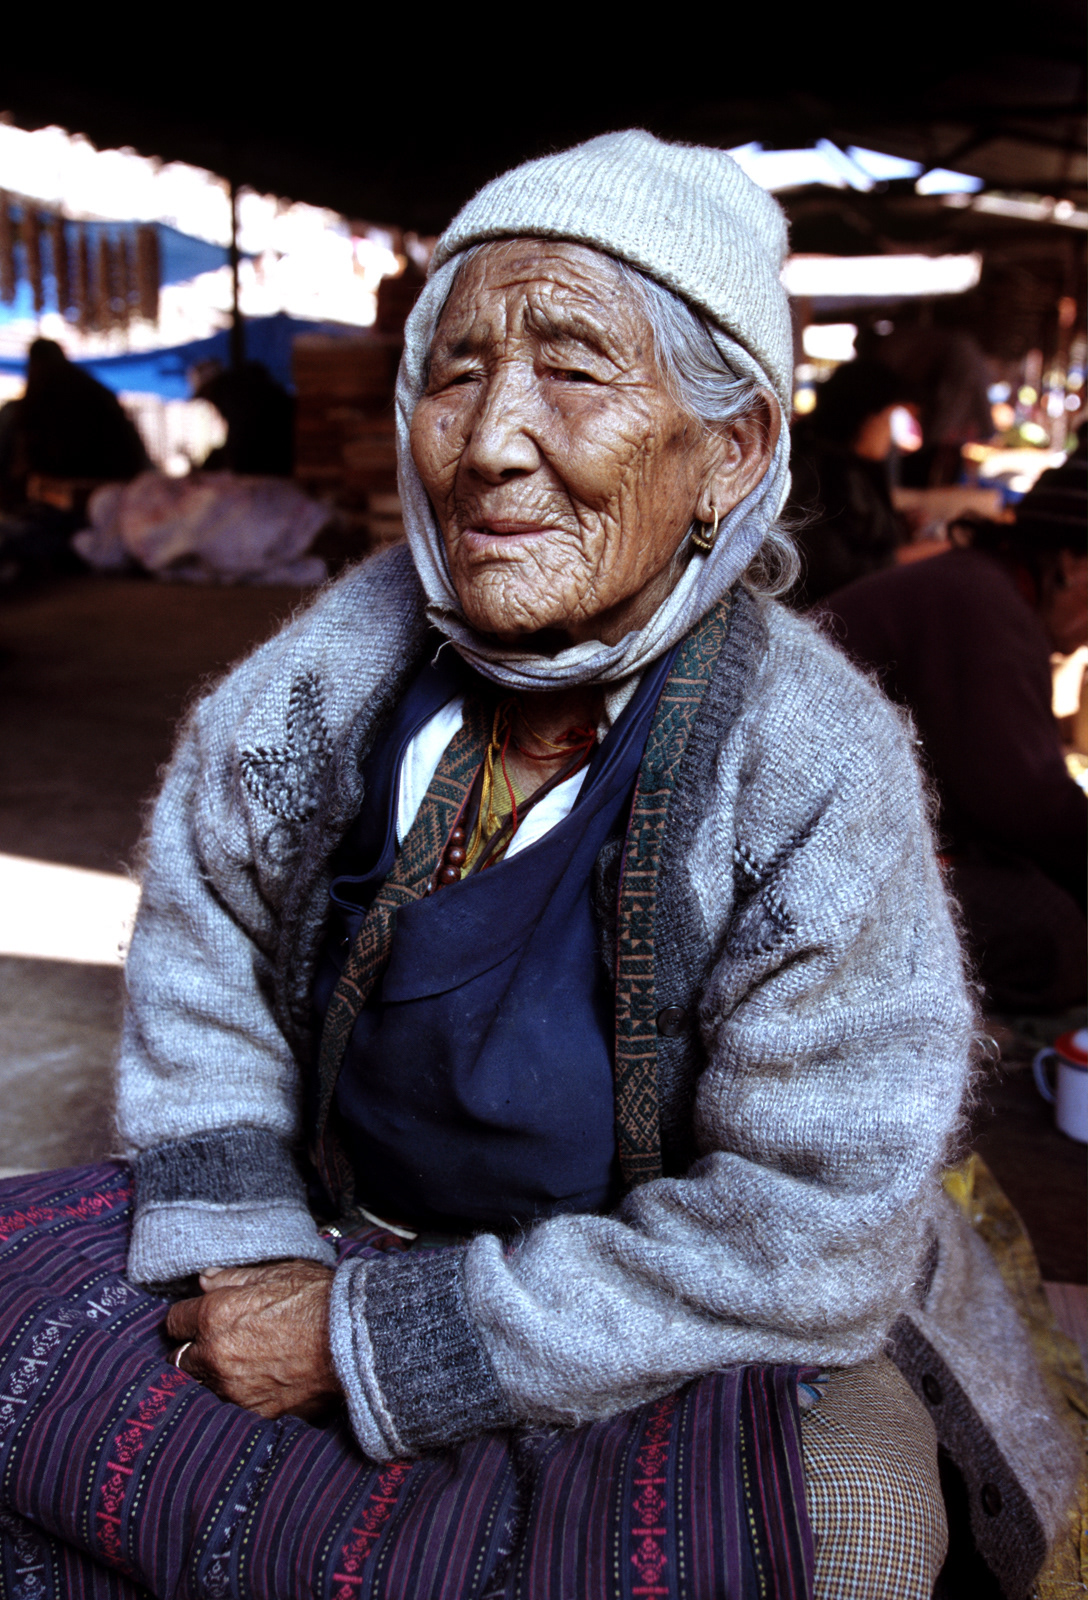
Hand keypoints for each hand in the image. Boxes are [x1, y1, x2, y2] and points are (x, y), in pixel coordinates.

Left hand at [165, 1259, 339, 1420]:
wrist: (355, 1340)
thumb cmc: (320, 1300)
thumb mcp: (276, 1273)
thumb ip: (232, 1278)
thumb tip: (205, 1280)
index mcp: (215, 1315)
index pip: (175, 1321)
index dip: (188, 1317)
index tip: (198, 1318)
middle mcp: (216, 1355)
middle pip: (180, 1360)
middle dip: (192, 1351)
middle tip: (212, 1344)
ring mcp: (234, 1389)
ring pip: (201, 1387)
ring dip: (210, 1376)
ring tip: (233, 1365)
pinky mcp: (255, 1413)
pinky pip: (230, 1406)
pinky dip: (235, 1396)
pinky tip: (253, 1383)